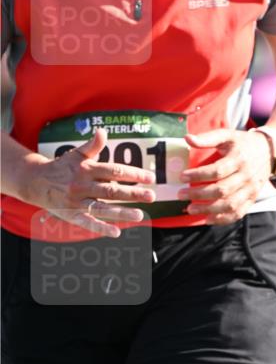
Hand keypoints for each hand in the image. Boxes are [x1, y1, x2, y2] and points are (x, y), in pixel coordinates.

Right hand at [25, 128, 155, 238]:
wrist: (36, 182)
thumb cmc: (62, 167)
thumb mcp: (76, 154)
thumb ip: (92, 145)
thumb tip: (103, 131)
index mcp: (86, 169)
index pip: (114, 171)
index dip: (133, 174)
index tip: (151, 177)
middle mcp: (82, 186)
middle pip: (111, 190)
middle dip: (133, 193)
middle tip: (152, 196)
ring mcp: (77, 202)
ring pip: (102, 208)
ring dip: (122, 212)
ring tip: (140, 215)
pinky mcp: (71, 215)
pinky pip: (88, 223)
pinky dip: (101, 228)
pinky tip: (117, 232)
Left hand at [180, 128, 272, 223]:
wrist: (268, 151)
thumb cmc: (242, 142)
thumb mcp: (227, 135)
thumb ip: (207, 138)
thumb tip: (187, 138)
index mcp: (240, 158)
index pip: (217, 170)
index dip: (198, 175)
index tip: (182, 177)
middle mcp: (247, 176)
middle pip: (222, 190)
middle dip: (199, 194)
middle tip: (181, 194)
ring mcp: (251, 189)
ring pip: (229, 204)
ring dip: (208, 209)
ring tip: (190, 209)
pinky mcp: (252, 199)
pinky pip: (238, 213)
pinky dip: (222, 219)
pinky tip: (207, 219)